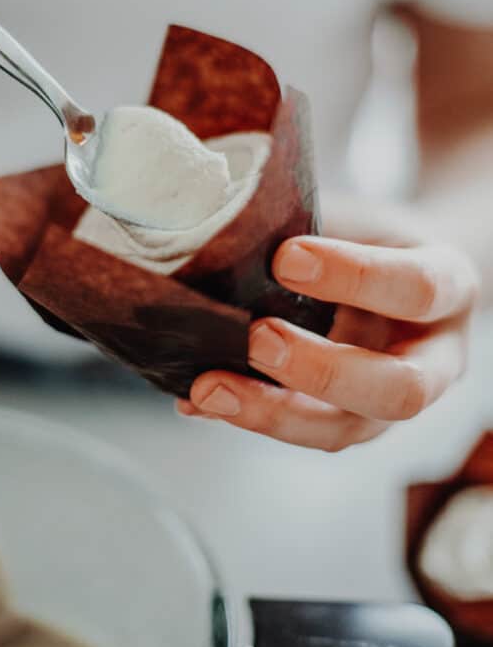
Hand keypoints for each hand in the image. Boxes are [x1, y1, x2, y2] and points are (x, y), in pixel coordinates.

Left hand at [178, 204, 479, 450]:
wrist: (395, 267)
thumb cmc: (370, 236)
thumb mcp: (356, 216)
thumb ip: (308, 227)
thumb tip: (218, 239)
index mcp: (449, 288)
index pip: (418, 289)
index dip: (354, 276)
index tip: (287, 258)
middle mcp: (436, 359)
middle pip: (400, 391)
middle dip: (322, 370)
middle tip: (257, 337)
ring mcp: (391, 400)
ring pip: (346, 429)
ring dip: (273, 412)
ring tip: (209, 388)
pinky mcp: (347, 419)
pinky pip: (302, 430)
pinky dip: (246, 416)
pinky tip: (196, 399)